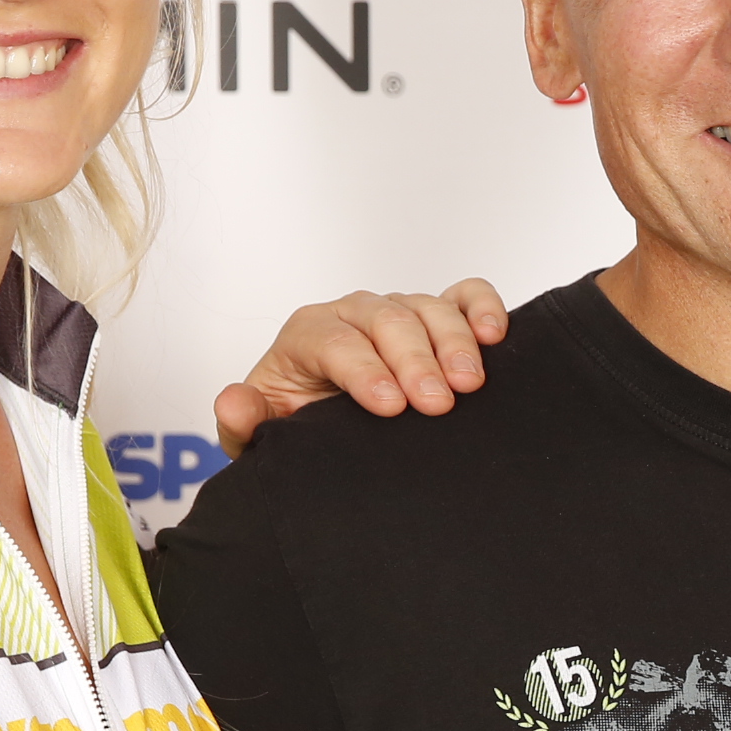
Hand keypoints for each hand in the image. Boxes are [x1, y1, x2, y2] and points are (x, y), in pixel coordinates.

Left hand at [215, 282, 509, 454]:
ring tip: (470, 384)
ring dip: (454, 342)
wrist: (330, 433)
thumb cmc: (300, 427)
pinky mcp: (438, 319)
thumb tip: (234, 402)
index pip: (335, 341)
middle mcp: (355, 315)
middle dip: (415, 360)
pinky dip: (484, 308)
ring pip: (429, 306)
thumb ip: (244, 422)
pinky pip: (465, 296)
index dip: (363, 370)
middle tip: (437, 403)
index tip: (390, 407)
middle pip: (388, 319)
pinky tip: (496, 337)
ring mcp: (400, 313)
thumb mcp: (264, 435)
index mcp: (308, 336)